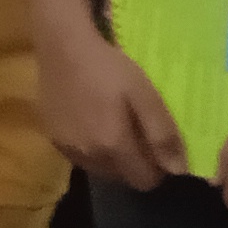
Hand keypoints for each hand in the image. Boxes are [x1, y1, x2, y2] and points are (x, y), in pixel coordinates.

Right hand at [36, 19, 187, 190]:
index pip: (143, 181)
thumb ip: (162, 135)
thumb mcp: (145, 95)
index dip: (156, 168)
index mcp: (112, 145)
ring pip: (99, 169)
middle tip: (134, 132)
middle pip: (121, 178)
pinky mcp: (50, 137)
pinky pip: (79, 157)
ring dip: (110, 158)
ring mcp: (66, 147)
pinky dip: (89, 148)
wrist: (61, 46)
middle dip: (132, 163)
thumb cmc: (108, 68)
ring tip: (110, 127)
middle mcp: (87, 154)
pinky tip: (88, 122)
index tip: (155, 146)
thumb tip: (177, 170)